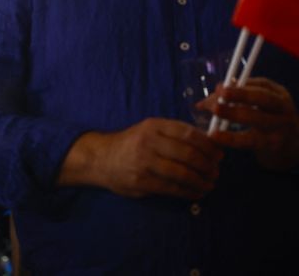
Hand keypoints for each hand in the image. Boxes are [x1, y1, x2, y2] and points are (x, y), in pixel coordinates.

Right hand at [62, 118, 223, 199]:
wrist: (100, 158)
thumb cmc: (130, 144)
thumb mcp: (148, 131)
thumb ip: (173, 135)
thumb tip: (208, 145)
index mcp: (153, 126)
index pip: (189, 133)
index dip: (208, 145)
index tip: (219, 154)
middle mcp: (148, 142)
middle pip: (189, 154)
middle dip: (208, 166)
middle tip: (216, 172)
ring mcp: (144, 162)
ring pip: (183, 173)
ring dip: (201, 181)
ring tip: (209, 184)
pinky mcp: (142, 181)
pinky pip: (172, 188)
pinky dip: (189, 192)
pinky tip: (196, 193)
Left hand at [198, 78, 298, 170]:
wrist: (290, 148)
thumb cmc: (267, 121)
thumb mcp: (257, 106)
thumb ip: (234, 100)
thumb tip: (202, 103)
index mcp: (277, 93)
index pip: (258, 85)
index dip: (238, 86)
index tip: (218, 87)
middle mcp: (282, 108)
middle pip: (263, 98)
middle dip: (241, 94)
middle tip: (220, 93)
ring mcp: (280, 126)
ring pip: (256, 118)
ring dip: (233, 113)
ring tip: (215, 110)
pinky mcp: (273, 144)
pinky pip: (250, 140)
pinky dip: (230, 138)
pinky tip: (215, 135)